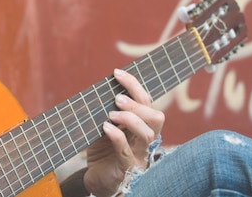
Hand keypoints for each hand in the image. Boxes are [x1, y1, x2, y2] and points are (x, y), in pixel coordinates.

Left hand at [83, 68, 164, 196]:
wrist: (95, 179)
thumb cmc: (101, 151)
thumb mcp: (103, 126)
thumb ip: (105, 110)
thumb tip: (99, 88)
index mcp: (140, 126)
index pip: (147, 102)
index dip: (135, 86)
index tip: (117, 73)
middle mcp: (144, 140)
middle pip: (156, 118)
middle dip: (138, 104)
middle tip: (117, 98)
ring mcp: (138, 155)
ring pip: (147, 135)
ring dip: (130, 119)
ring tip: (111, 114)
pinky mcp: (127, 169)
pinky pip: (127, 152)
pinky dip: (118, 137)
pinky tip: (106, 128)